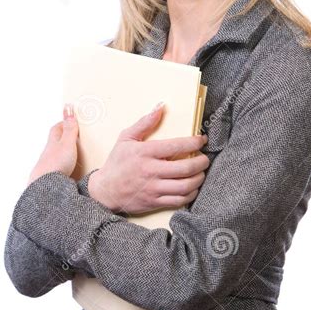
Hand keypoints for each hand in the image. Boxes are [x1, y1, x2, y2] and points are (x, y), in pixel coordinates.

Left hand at [27, 104, 78, 185]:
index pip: (57, 128)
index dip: (63, 123)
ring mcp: (49, 166)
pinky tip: (68, 170)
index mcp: (53, 142)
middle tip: (71, 133)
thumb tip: (68, 107)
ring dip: (62, 153)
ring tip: (72, 153)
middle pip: (55, 142)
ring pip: (55, 156)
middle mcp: (49, 153)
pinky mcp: (50, 178)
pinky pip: (57, 168)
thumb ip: (69, 128)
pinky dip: (63, 166)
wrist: (44, 188)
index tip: (70, 118)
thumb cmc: (55, 164)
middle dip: (62, 137)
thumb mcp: (67, 143)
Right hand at [88, 102, 209, 213]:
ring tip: (201, 173)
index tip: (201, 140)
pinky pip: (178, 200)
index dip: (194, 142)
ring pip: (185, 186)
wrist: (105, 191)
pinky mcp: (154, 202)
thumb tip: (160, 107)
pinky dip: (190, 194)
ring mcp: (153, 188)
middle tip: (205, 159)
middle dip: (201, 162)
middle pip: (185, 168)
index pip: (176, 146)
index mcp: (145, 153)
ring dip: (198, 179)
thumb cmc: (117, 163)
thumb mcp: (125, 138)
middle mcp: (150, 171)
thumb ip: (144, 123)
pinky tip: (192, 188)